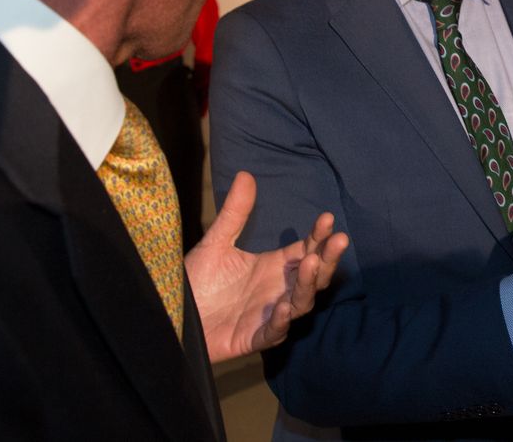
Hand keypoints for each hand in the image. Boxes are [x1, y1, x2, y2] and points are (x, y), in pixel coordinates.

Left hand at [185, 170, 348, 362]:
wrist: (172, 313)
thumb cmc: (196, 281)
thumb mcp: (216, 243)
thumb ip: (234, 213)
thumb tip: (246, 174)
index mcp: (273, 267)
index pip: (306, 250)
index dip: (318, 236)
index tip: (327, 218)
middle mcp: (277, 290)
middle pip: (314, 275)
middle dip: (329, 258)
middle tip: (340, 239)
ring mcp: (269, 315)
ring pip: (302, 302)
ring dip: (309, 284)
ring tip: (312, 264)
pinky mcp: (254, 338)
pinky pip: (275, 331)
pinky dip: (283, 321)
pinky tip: (285, 307)